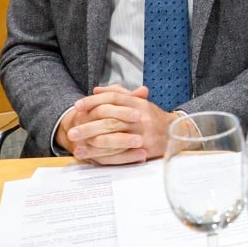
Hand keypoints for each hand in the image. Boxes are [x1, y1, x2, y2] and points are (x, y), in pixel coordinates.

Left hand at [58, 85, 177, 164]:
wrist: (175, 132)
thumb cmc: (152, 117)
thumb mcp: (138, 102)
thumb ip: (118, 94)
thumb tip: (97, 89)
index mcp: (137, 103)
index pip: (113, 98)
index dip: (94, 101)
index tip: (77, 106)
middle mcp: (140, 117)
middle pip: (110, 120)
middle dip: (88, 126)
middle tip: (72, 132)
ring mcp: (142, 133)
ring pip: (114, 138)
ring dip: (93, 144)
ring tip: (76, 147)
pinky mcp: (144, 149)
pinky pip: (120, 153)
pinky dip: (103, 156)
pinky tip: (91, 157)